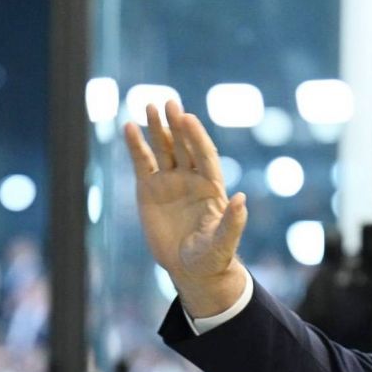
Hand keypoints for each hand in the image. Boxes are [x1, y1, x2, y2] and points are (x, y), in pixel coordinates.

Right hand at [124, 99, 250, 316]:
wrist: (190, 268)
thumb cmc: (211, 257)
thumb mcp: (223, 243)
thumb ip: (232, 222)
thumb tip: (241, 199)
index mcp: (211, 186)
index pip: (204, 154)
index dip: (196, 136)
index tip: (188, 118)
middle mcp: (191, 178)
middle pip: (183, 145)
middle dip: (176, 125)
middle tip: (168, 103)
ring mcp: (169, 181)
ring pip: (163, 149)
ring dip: (157, 128)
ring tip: (149, 106)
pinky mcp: (149, 189)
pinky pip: (142, 162)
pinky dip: (136, 145)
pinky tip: (129, 127)